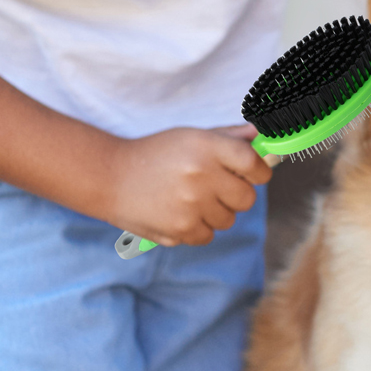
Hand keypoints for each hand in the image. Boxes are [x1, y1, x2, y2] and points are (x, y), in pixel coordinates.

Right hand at [108, 124, 271, 246]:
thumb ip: (229, 137)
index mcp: (206, 147)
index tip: (254, 174)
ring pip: (228, 220)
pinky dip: (198, 228)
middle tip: (216, 187)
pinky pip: (208, 236)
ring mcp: (190, 206)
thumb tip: (261, 135)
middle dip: (236, 194)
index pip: (253, 164)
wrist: (109, 177)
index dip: (260, 171)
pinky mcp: (179, 230)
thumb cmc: (155, 154)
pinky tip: (180, 212)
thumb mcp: (191, 136)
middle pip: (247, 198)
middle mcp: (201, 176)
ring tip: (191, 198)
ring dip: (216, 212)